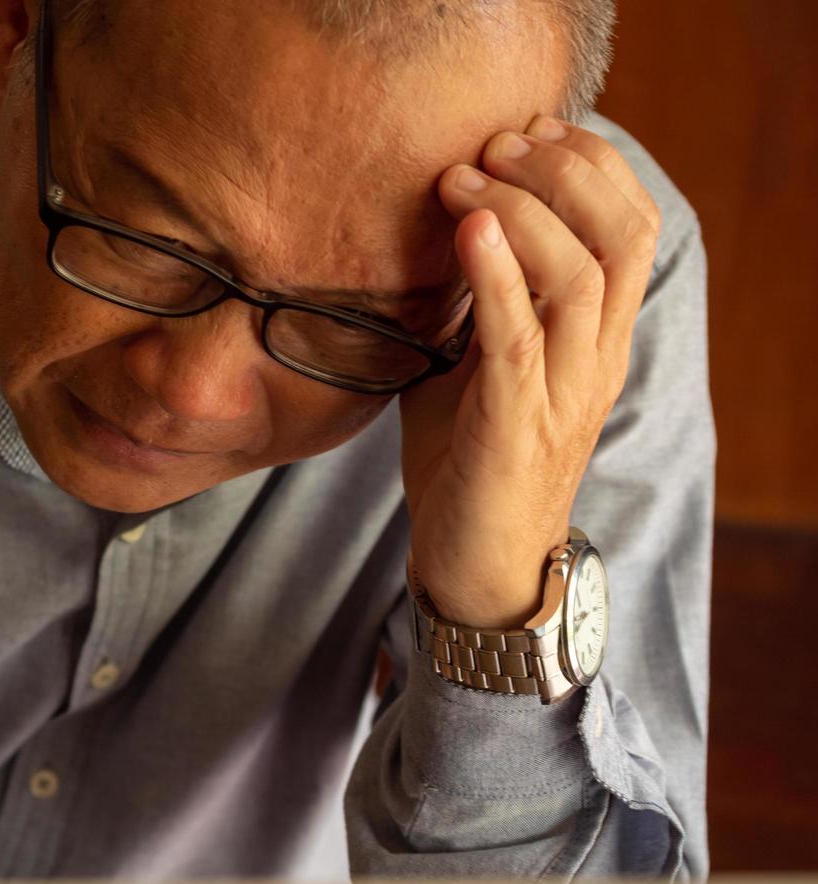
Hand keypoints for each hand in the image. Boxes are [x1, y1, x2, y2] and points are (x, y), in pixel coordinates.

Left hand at [399, 115, 661, 626]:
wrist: (476, 569)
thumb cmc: (469, 461)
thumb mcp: (475, 366)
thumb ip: (476, 305)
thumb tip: (438, 235)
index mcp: (593, 340)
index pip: (629, 228)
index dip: (590, 166)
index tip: (528, 130)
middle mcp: (594, 360)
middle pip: (621, 237)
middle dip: (562, 173)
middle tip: (495, 144)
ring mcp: (563, 395)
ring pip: (582, 279)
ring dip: (523, 214)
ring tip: (464, 179)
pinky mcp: (517, 429)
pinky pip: (520, 342)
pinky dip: (498, 280)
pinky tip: (469, 234)